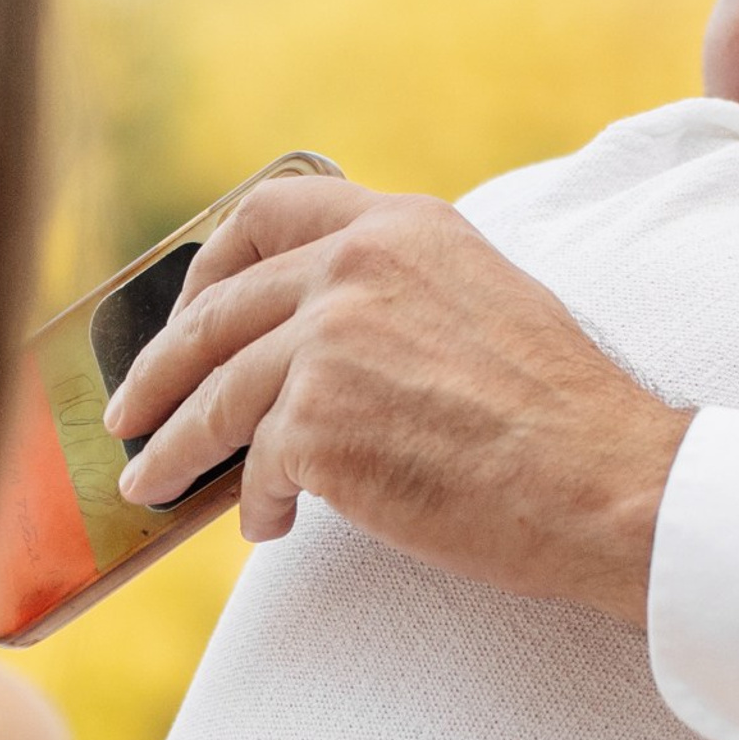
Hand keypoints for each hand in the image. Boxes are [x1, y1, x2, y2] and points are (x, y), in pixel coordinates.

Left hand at [102, 176, 692, 626]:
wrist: (606, 481)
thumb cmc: (560, 418)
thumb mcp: (481, 304)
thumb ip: (396, 298)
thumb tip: (313, 345)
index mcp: (401, 225)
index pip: (268, 211)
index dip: (209, 263)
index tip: (187, 308)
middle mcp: (357, 265)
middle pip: (216, 312)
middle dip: (159, 370)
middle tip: (131, 411)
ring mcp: (330, 339)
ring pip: (215, 396)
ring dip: (175, 448)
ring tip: (151, 484)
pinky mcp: (317, 420)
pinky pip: (253, 467)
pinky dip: (252, 504)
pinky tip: (266, 528)